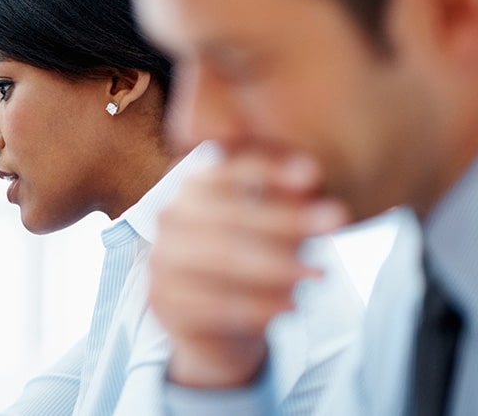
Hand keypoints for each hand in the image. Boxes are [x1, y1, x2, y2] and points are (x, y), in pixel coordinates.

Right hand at [148, 152, 348, 388]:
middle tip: (337, 219)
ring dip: (278, 265)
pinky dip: (260, 304)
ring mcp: (162, 262)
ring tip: (320, 272)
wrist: (217, 326)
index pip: (226, 172)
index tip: (313, 174)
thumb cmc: (250, 264)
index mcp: (190, 187)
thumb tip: (311, 178)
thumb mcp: (268, 225)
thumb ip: (281, 198)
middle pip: (229, 216)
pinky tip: (293, 305)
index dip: (268, 172)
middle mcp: (169, 220)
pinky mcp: (166, 303)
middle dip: (286, 218)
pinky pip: (216, 303)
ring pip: (223, 259)